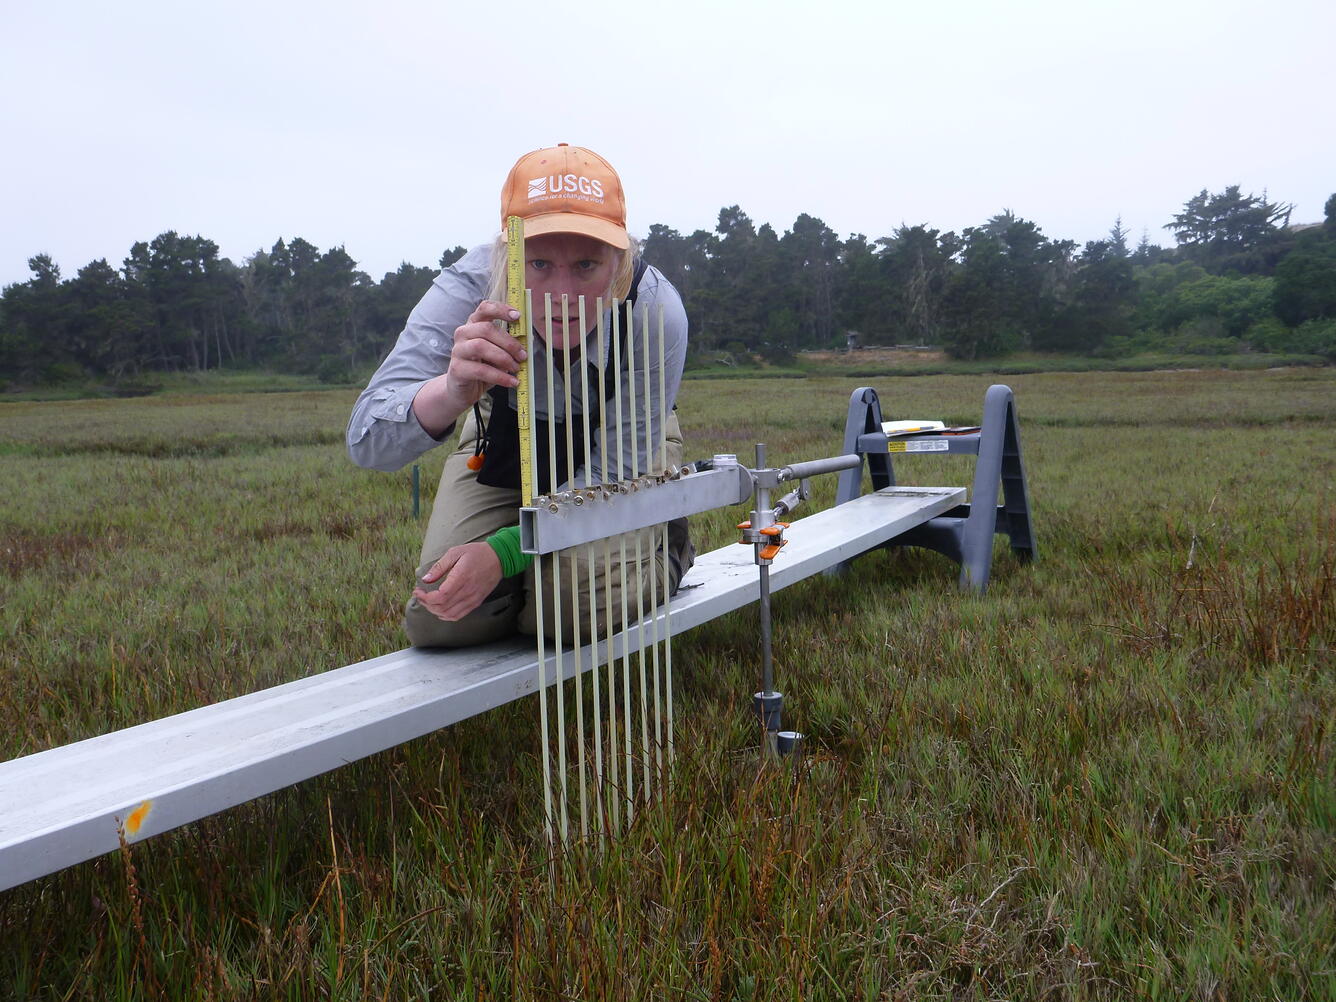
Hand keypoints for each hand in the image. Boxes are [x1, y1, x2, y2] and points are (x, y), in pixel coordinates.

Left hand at [412, 542, 503, 621]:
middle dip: (426, 604)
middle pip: (442, 607)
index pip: (440, 596)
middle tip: (420, 595)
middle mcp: (467, 591)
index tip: (417, 591)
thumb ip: (439, 567)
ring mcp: (472, 599)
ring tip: (428, 601)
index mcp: (461, 578)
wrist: (499, 558)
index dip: (425, 597)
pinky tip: (440, 608)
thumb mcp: (455, 552)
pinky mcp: (476, 602)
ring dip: (435, 611)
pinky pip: (458, 615)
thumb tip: (425, 579)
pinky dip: (446, 615)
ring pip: (449, 614)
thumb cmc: (476, 553)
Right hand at [413, 301, 527, 436]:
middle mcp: (463, 334)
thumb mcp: (497, 354)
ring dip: (504, 358)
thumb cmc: (481, 368)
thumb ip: (507, 345)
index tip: (517, 316)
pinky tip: (512, 381)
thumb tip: (527, 342)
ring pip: (481, 346)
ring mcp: (458, 350)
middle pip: (486, 329)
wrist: (462, 390)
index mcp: (474, 325)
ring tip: (516, 368)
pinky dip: (500, 376)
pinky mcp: (457, 369)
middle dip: (509, 342)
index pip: (484, 309)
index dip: (500, 309)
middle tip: (523, 355)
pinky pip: (481, 370)